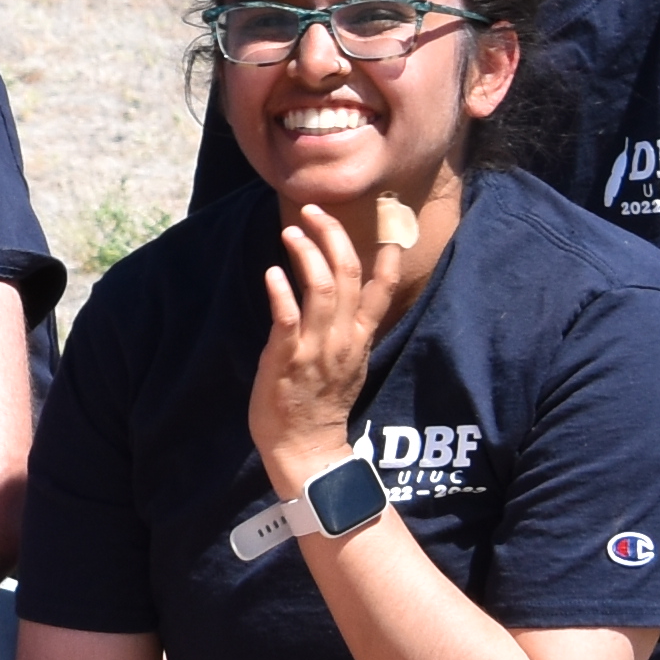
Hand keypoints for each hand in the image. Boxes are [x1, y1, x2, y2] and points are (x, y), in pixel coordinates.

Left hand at [248, 194, 422, 500]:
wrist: (307, 450)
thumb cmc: (320, 406)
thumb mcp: (347, 363)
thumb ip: (347, 330)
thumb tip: (341, 300)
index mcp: (359, 339)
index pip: (381, 290)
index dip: (386, 254)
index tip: (386, 221)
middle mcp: (342, 339)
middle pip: (347, 275)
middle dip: (333, 236)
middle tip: (314, 210)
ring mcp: (316, 348)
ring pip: (320, 289)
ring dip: (306, 255)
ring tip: (291, 231)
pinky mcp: (287, 359)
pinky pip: (287, 319)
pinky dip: (281, 292)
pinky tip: (273, 272)